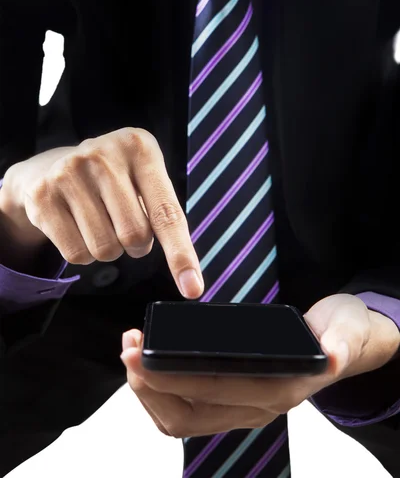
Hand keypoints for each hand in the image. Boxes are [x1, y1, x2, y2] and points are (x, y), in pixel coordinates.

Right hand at [0, 128, 202, 297]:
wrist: (48, 167)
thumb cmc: (111, 180)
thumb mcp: (143, 178)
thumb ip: (164, 214)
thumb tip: (187, 276)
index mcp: (139, 148)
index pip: (167, 213)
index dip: (181, 254)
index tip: (193, 289)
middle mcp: (103, 155)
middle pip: (135, 236)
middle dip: (136, 244)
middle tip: (124, 225)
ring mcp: (68, 172)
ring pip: (104, 249)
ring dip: (109, 249)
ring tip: (99, 222)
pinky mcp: (43, 196)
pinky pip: (76, 254)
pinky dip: (83, 253)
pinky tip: (76, 226)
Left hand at [121, 294, 399, 436]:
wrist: (342, 343)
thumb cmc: (338, 333)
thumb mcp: (346, 329)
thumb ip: (340, 342)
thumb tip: (331, 356)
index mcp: (279, 388)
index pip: (215, 390)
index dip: (173, 377)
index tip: (141, 356)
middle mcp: (257, 407)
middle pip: (188, 415)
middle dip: (149, 385)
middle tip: (127, 349)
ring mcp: (242, 408)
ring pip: (182, 419)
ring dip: (149, 390)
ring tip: (132, 352)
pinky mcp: (232, 400)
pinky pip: (186, 412)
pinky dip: (160, 391)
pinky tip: (149, 364)